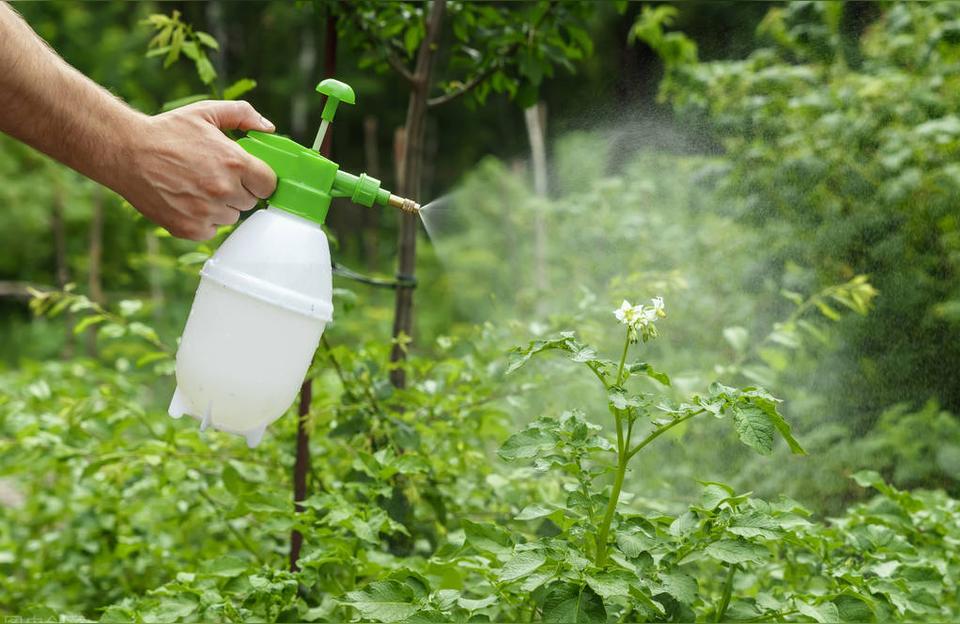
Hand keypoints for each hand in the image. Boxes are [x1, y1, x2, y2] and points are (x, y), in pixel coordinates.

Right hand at [121, 100, 277, 240]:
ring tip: (197, 186)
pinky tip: (187, 200)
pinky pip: (211, 230)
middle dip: (238, 189)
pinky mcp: (190, 228)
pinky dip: (203, 220)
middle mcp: (224, 190)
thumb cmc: (167, 131)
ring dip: (220, 206)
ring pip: (231, 216)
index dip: (258, 179)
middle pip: (250, 201)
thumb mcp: (206, 112)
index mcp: (235, 163)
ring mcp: (207, 212)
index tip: (247, 174)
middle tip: (214, 176)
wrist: (126, 152)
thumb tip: (268, 128)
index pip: (269, 184)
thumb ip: (242, 115)